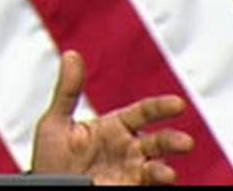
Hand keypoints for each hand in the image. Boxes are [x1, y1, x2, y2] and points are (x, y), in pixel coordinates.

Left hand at [30, 50, 193, 184]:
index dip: (161, 108)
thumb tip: (71, 55)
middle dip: (173, 141)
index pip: (143, 113)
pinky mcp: (128, 188)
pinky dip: (154, 184)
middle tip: (185, 142)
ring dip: (164, 170)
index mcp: (114, 128)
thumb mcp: (56, 123)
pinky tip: (158, 180)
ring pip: (156, 168)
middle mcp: (127, 149)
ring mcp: (129, 171)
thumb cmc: (51, 158)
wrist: (48, 188)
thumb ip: (67, 90)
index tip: (178, 104)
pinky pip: (146, 186)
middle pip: (158, 142)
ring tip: (167, 173)